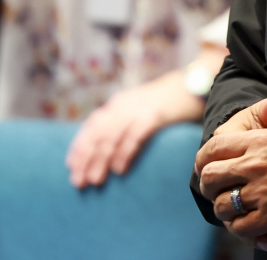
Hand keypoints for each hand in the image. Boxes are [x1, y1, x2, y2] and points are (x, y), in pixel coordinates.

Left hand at [66, 70, 205, 188]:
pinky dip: (125, 152)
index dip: (79, 147)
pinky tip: (119, 169)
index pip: (91, 126)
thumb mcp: (141, 110)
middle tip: (78, 182)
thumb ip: (125, 124)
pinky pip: (136, 135)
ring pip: (112, 136)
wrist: (195, 84)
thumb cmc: (168, 103)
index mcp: (119, 104)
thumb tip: (107, 150)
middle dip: (85, 158)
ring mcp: (140, 108)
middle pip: (98, 133)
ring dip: (101, 159)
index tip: (71, 168)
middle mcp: (124, 104)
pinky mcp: (156, 114)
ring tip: (95, 180)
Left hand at [196, 96, 266, 246]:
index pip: (214, 147)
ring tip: (237, 210)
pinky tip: (254, 227)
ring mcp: (263, 192)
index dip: (203, 160)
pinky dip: (242, 229)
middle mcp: (256, 165)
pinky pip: (240, 227)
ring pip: (221, 205)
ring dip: (225, 210)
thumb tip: (241, 138)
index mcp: (260, 141)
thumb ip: (262, 135)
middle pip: (210, 177)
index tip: (206, 168)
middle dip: (208, 186)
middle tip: (217, 191)